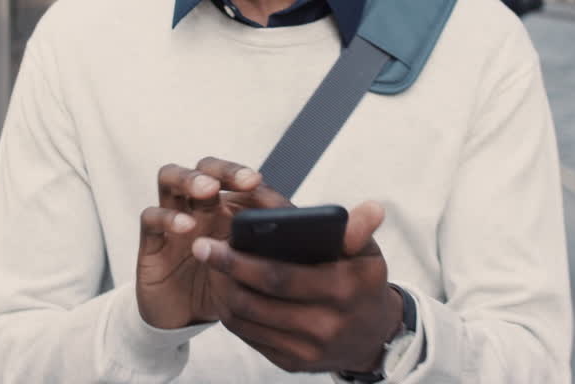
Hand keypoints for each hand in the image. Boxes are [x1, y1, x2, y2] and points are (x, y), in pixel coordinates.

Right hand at [136, 157, 289, 329]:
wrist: (186, 318)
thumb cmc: (222, 288)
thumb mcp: (248, 270)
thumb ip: (265, 250)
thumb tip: (295, 234)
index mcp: (224, 206)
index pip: (232, 176)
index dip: (244, 175)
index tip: (257, 181)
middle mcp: (197, 206)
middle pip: (204, 168)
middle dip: (223, 169)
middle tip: (243, 181)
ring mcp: (171, 218)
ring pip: (170, 178)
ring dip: (190, 179)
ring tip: (208, 190)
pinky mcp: (150, 239)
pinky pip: (151, 216)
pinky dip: (167, 217)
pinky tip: (185, 227)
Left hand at [192, 201, 402, 372]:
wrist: (373, 337)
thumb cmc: (363, 283)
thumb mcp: (368, 253)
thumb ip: (360, 229)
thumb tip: (369, 209)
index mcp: (343, 290)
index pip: (280, 276)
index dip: (242, 261)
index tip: (215, 240)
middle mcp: (326, 326)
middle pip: (258, 301)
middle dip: (225, 273)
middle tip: (201, 249)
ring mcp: (307, 350)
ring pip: (249, 321)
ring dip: (223, 294)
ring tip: (209, 268)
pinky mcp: (293, 364)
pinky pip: (252, 338)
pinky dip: (233, 315)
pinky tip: (225, 293)